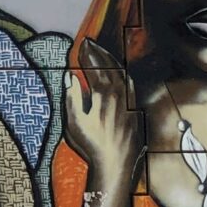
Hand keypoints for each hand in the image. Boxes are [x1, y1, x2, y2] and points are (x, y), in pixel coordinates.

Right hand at [64, 38, 144, 184]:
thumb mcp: (74, 122)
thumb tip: (70, 77)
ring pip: (122, 72)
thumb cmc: (91, 145)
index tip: (81, 44)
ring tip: (101, 53)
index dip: (87, 54)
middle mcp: (120, 93)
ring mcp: (129, 100)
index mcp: (103, 94)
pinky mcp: (135, 108)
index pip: (95, 66)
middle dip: (99, 51)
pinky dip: (122, 73)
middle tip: (89, 42)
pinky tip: (117, 73)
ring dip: (111, 60)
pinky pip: (130, 83)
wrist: (115, 163)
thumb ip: (72, 97)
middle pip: (110, 65)